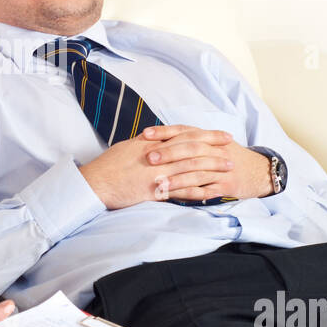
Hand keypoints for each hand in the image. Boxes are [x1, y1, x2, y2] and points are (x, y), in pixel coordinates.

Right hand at [80, 125, 245, 208]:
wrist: (94, 183)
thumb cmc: (108, 166)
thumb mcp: (128, 147)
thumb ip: (147, 144)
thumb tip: (159, 139)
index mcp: (151, 142)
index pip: (185, 134)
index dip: (206, 135)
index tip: (222, 136)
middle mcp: (156, 155)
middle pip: (192, 149)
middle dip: (214, 149)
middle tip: (232, 150)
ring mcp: (156, 173)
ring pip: (190, 168)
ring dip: (212, 168)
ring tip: (229, 169)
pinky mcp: (154, 191)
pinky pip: (181, 191)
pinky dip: (198, 191)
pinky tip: (212, 192)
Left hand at [141, 125, 273, 201]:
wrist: (259, 171)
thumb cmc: (228, 157)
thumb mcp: (213, 144)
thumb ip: (190, 141)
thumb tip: (158, 140)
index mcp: (209, 138)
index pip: (184, 130)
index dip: (164, 131)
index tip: (145, 134)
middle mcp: (215, 150)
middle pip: (190, 149)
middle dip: (168, 153)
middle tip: (149, 158)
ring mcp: (222, 168)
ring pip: (197, 172)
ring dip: (177, 178)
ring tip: (159, 183)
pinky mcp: (226, 185)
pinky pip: (206, 190)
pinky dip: (190, 194)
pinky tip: (176, 197)